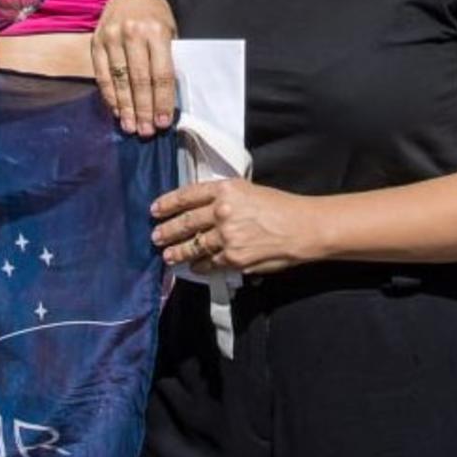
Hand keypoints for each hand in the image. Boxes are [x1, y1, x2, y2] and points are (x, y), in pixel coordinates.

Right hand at [91, 0, 175, 136]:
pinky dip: (109, 96)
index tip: (164, 122)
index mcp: (156, 31)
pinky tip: (117, 110)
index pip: (161, 74)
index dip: (162, 101)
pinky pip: (102, 75)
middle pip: (139, 80)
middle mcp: (133, 33)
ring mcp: (112, 37)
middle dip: (143, 109)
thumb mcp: (169, 32)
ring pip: (119, 80)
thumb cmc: (155, 18)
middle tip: (146, 131)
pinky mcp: (96, 42)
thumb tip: (166, 99)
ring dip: (125, 107)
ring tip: (131, 127)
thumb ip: (167, 59)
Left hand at [151, 178, 319, 274]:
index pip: (187, 195)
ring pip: (193, 245)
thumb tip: (199, 207)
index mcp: (225, 189)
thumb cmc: (279, 206)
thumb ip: (223, 196)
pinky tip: (193, 266)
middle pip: (185, 222)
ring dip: (176, 251)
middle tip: (154, 236)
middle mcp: (222, 210)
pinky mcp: (233, 258)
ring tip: (166, 255)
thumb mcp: (248, 189)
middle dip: (166, 230)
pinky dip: (198, 265)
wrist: (302, 227)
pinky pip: (209, 263)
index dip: (168, 203)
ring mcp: (226, 236)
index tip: (155, 209)